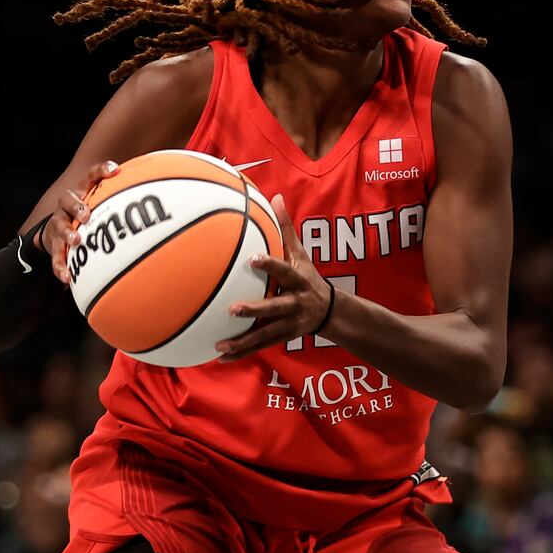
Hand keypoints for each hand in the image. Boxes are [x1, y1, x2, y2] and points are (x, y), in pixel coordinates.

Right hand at [42, 160, 120, 283]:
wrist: (54, 231)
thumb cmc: (88, 214)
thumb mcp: (101, 202)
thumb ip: (124, 198)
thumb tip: (162, 196)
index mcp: (82, 192)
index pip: (91, 177)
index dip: (101, 171)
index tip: (115, 169)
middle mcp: (67, 206)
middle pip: (68, 200)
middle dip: (77, 206)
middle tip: (87, 214)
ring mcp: (59, 224)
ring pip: (59, 227)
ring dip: (67, 234)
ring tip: (76, 241)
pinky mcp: (54, 244)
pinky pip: (56, 256)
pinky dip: (60, 266)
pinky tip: (66, 277)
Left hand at [216, 194, 334, 361]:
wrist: (331, 311)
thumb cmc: (308, 277)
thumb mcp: (302, 254)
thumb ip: (286, 228)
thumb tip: (276, 196)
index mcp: (298, 280)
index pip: (284, 270)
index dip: (271, 265)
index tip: (253, 259)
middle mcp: (295, 303)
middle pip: (275, 307)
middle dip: (255, 310)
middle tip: (232, 310)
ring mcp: (289, 323)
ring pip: (265, 334)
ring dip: (244, 341)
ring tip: (220, 345)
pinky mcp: (283, 337)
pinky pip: (260, 346)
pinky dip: (242, 352)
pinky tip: (221, 356)